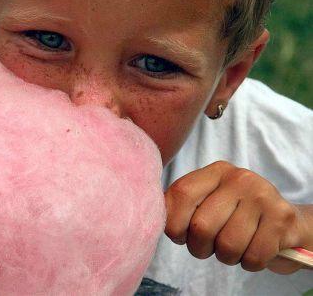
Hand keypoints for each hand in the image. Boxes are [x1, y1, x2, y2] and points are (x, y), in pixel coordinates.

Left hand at [164, 161, 312, 273]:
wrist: (283, 221)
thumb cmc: (233, 215)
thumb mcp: (207, 201)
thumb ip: (180, 205)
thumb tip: (152, 216)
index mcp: (215, 172)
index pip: (181, 194)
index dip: (174, 224)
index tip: (179, 235)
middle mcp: (239, 178)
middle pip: (201, 226)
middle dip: (199, 248)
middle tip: (207, 246)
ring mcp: (262, 195)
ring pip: (228, 246)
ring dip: (225, 257)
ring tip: (231, 247)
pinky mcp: (282, 217)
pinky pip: (253, 257)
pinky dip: (248, 263)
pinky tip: (252, 250)